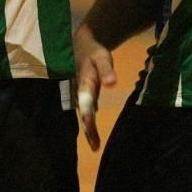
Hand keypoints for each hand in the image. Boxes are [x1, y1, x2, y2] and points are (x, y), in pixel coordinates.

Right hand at [73, 25, 116, 151]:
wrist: (83, 44)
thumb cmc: (94, 52)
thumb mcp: (102, 57)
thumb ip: (106, 70)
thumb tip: (112, 84)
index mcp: (84, 85)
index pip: (86, 107)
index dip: (90, 123)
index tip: (93, 138)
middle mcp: (79, 91)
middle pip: (83, 113)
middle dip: (89, 130)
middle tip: (95, 147)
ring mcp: (79, 92)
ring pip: (83, 112)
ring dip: (88, 128)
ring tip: (94, 144)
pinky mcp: (82, 93)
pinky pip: (85, 109)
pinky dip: (88, 119)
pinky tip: (93, 130)